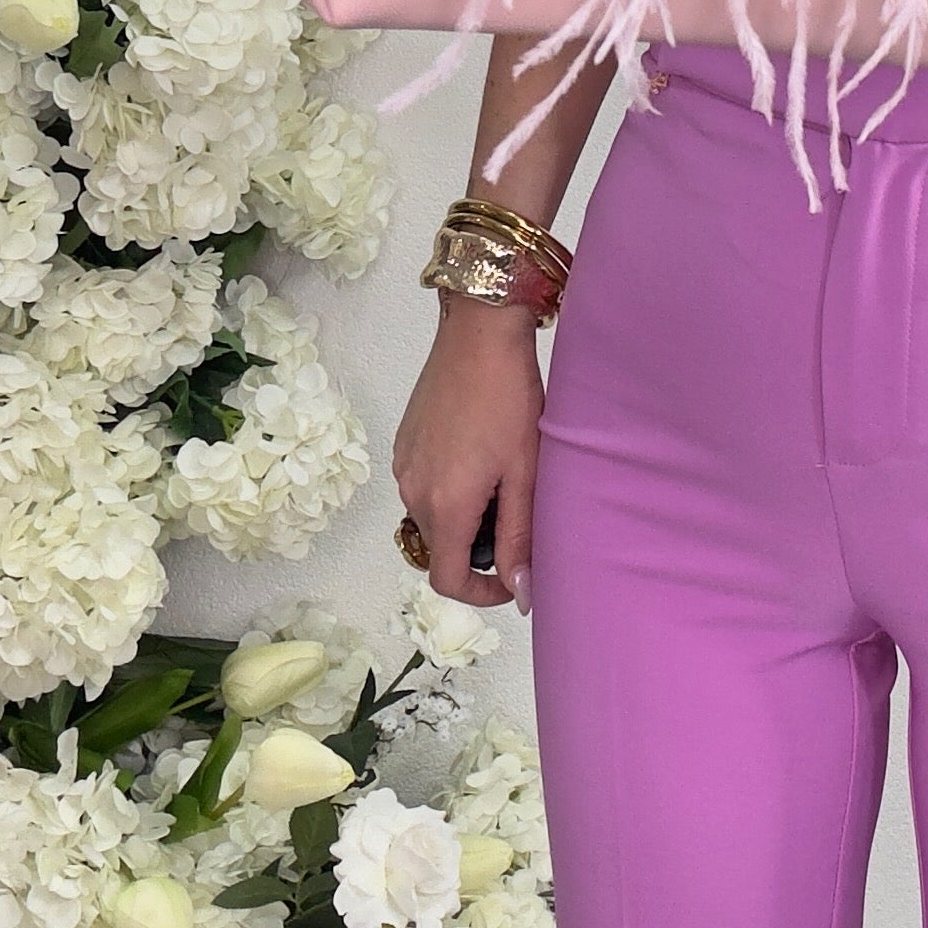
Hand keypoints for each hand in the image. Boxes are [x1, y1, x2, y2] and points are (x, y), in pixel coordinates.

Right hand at [390, 297, 545, 616]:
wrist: (478, 333)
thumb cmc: (509, 397)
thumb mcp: (525, 472)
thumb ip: (519, 538)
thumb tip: (521, 592)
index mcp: (445, 504)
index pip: (447, 580)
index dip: (482, 594)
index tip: (512, 580)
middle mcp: (412, 490)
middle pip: (440, 550)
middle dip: (478, 551)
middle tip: (517, 515)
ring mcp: (403, 466)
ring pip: (432, 519)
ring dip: (465, 520)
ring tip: (503, 481)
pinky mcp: (403, 445)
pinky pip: (423, 489)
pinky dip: (450, 493)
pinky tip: (481, 459)